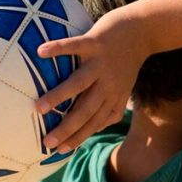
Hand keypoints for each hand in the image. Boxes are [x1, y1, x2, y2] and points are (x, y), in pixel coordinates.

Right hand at [34, 13, 145, 152]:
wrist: (142, 30)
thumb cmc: (126, 61)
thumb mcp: (124, 89)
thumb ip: (112, 109)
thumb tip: (96, 129)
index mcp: (112, 96)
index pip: (94, 122)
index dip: (78, 137)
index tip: (59, 151)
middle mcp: (107, 83)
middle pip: (86, 110)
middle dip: (67, 128)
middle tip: (47, 142)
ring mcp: (101, 63)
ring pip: (79, 83)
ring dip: (59, 96)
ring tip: (39, 108)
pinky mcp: (96, 42)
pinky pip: (75, 46)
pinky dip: (58, 49)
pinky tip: (40, 52)